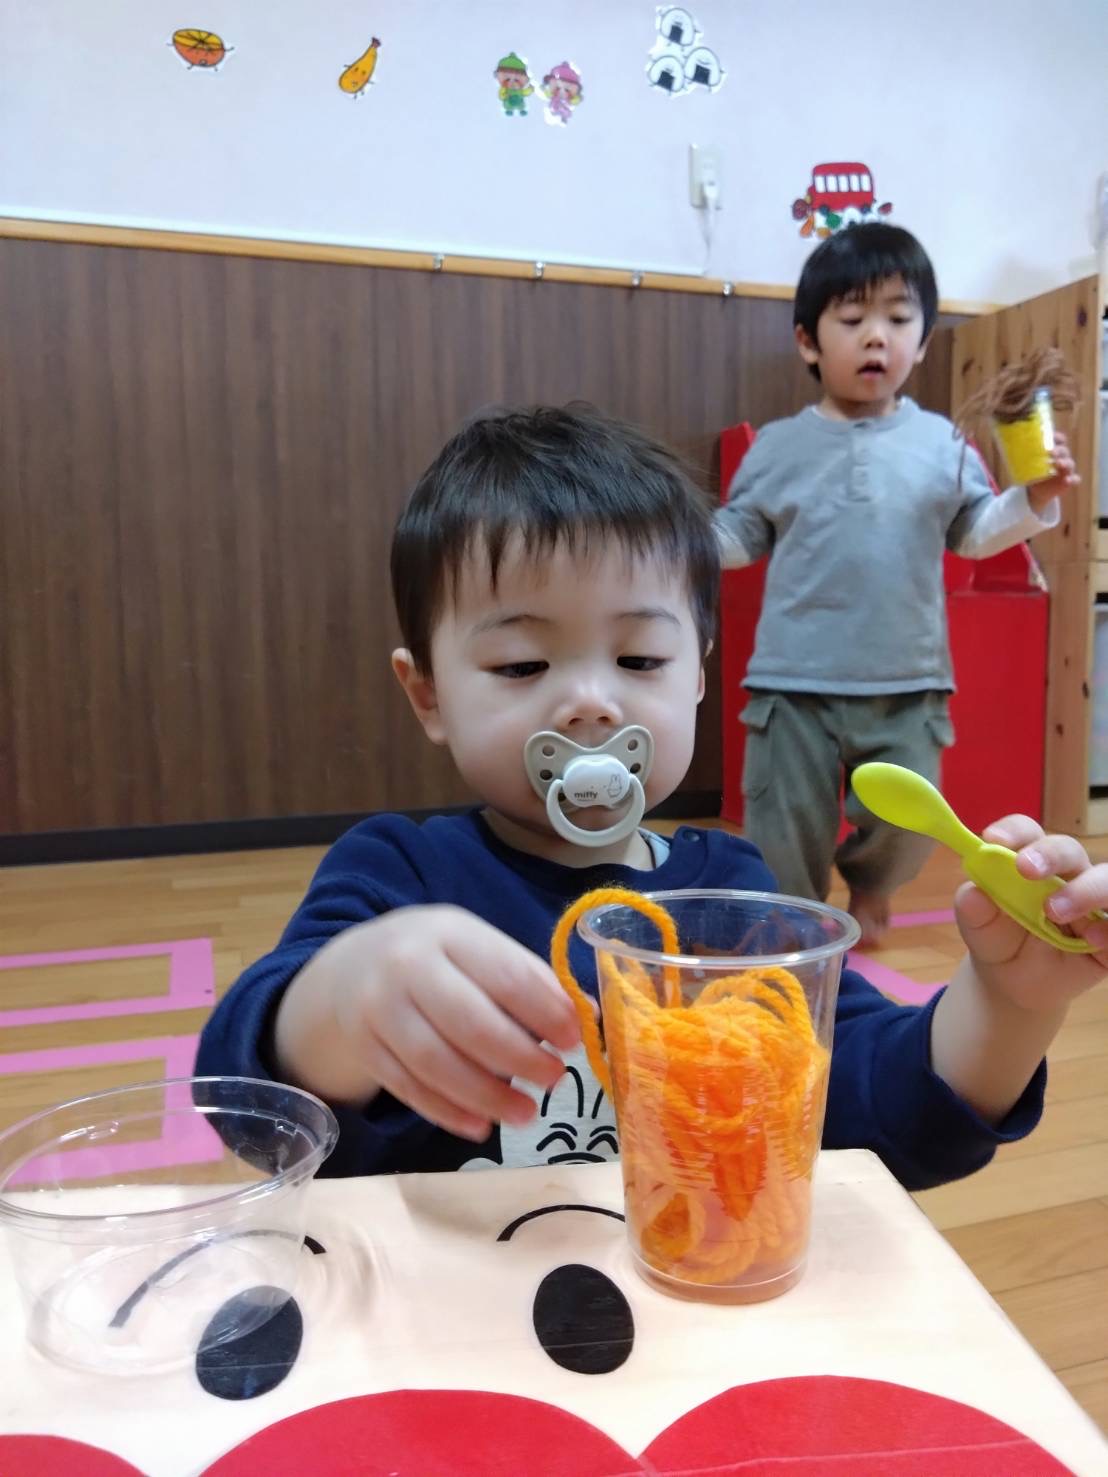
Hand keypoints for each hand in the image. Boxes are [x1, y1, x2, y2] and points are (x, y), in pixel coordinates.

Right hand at [325, 906, 580, 1140]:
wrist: (349, 970)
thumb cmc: (436, 959)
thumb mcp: (477, 949)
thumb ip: (527, 979)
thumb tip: (585, 1019)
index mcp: (450, 933)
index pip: (506, 976)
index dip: (546, 1012)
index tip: (576, 1041)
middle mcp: (408, 967)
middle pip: (470, 1023)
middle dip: (520, 1058)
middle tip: (554, 1079)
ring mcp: (379, 1009)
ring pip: (436, 1063)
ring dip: (487, 1096)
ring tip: (526, 1114)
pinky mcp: (365, 1048)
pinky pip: (409, 1088)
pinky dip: (447, 1112)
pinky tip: (480, 1126)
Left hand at [954, 814, 1107, 1012]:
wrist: (1016, 982)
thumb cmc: (999, 941)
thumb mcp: (979, 930)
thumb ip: (974, 910)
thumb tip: (973, 894)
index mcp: (1029, 862)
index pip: (1027, 832)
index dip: (1013, 831)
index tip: (992, 839)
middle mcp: (1066, 874)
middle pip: (1068, 849)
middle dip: (1049, 854)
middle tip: (1025, 868)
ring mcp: (1094, 901)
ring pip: (1106, 878)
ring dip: (1085, 890)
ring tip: (1055, 911)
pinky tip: (1090, 939)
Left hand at [1027, 430, 1078, 513]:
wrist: (1035, 489)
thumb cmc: (1032, 470)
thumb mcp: (1025, 461)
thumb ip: (1020, 451)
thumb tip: (1002, 441)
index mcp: (1053, 449)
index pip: (1059, 439)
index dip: (1057, 437)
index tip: (1052, 437)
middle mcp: (1061, 457)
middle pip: (1064, 450)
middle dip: (1059, 450)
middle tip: (1051, 453)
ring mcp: (1066, 469)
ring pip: (1070, 463)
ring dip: (1065, 463)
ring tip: (1058, 464)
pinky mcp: (1067, 481)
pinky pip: (1075, 479)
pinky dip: (1072, 479)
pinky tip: (1067, 480)